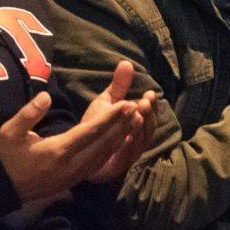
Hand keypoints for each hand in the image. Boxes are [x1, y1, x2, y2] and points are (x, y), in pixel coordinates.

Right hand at [0, 61, 144, 202]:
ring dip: (123, 135)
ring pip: (107, 153)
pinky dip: (115, 148)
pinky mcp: (78, 178)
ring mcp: (77, 173)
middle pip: (105, 143)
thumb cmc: (8, 157)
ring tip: (135, 117)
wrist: (4, 190)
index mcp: (58, 151)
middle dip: (123, 124)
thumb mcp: (9, 133)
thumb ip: (28, 114)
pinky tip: (124, 136)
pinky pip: (102, 162)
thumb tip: (46, 96)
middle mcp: (72, 164)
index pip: (90, 132)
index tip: (126, 103)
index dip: (110, 118)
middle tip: (138, 106)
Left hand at [84, 61, 156, 183]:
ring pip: (142, 142)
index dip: (152, 105)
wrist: (76, 152)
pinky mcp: (118, 167)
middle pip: (150, 128)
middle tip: (144, 103)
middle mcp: (137, 139)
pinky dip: (129, 146)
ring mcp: (129, 154)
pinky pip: (127, 157)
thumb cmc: (97, 125)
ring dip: (141, 130)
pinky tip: (127, 136)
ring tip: (137, 116)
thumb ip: (119, 85)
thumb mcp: (107, 102)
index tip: (149, 94)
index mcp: (137, 124)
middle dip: (149, 115)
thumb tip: (126, 62)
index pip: (150, 114)